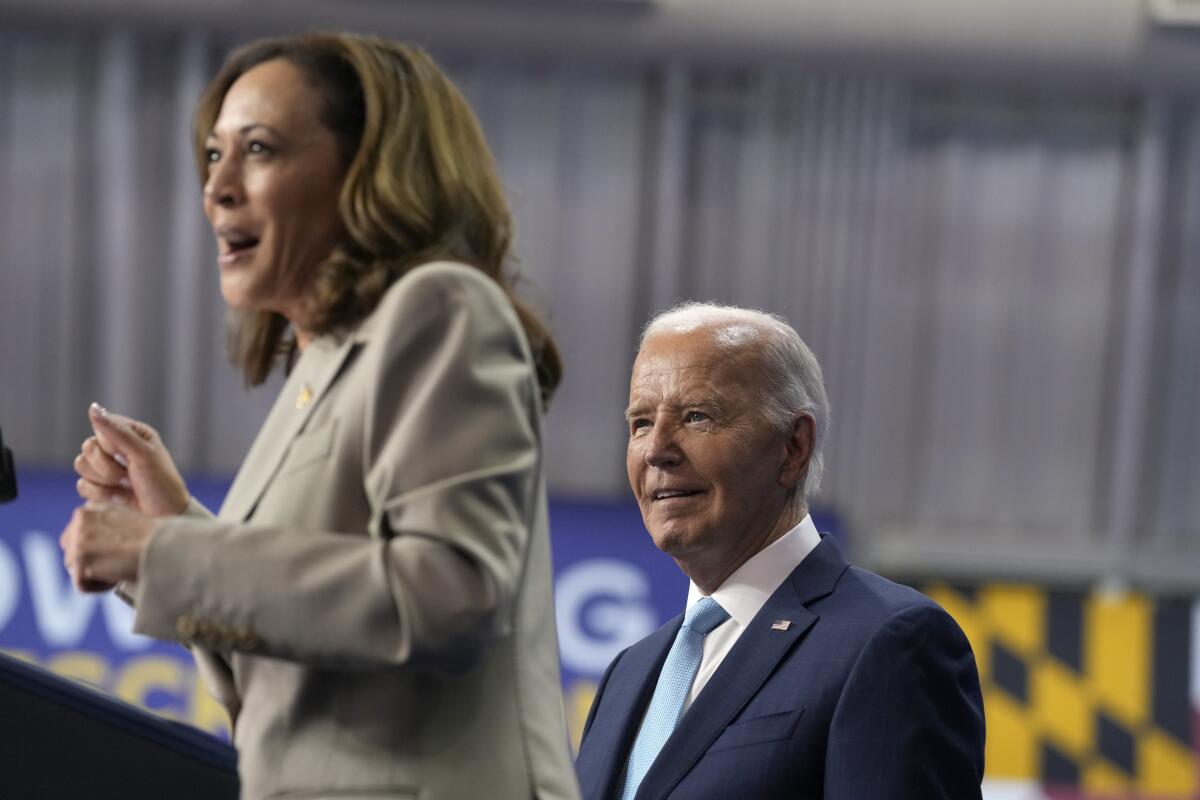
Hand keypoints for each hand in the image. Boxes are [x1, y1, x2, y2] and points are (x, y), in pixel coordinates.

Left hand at [60, 502, 157, 592]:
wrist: (163, 545)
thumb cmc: (154, 537)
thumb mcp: (125, 519)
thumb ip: (103, 525)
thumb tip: (93, 543)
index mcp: (91, 508)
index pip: (76, 537)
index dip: (98, 550)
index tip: (120, 550)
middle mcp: (80, 519)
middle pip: (71, 554)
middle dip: (91, 563)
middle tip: (119, 561)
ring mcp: (78, 538)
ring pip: (76, 570)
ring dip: (97, 575)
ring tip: (121, 566)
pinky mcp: (79, 559)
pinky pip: (82, 585)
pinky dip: (100, 587)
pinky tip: (118, 574)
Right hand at [73, 403, 188, 516]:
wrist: (164, 516)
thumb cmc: (161, 484)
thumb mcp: (143, 454)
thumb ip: (117, 432)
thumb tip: (93, 408)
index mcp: (131, 433)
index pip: (100, 427)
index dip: (109, 446)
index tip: (127, 457)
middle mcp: (118, 447)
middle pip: (87, 448)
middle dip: (107, 467)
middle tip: (129, 476)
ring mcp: (108, 467)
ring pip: (81, 465)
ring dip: (104, 481)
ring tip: (125, 486)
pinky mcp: (100, 486)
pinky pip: (82, 485)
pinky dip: (100, 494)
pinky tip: (119, 497)